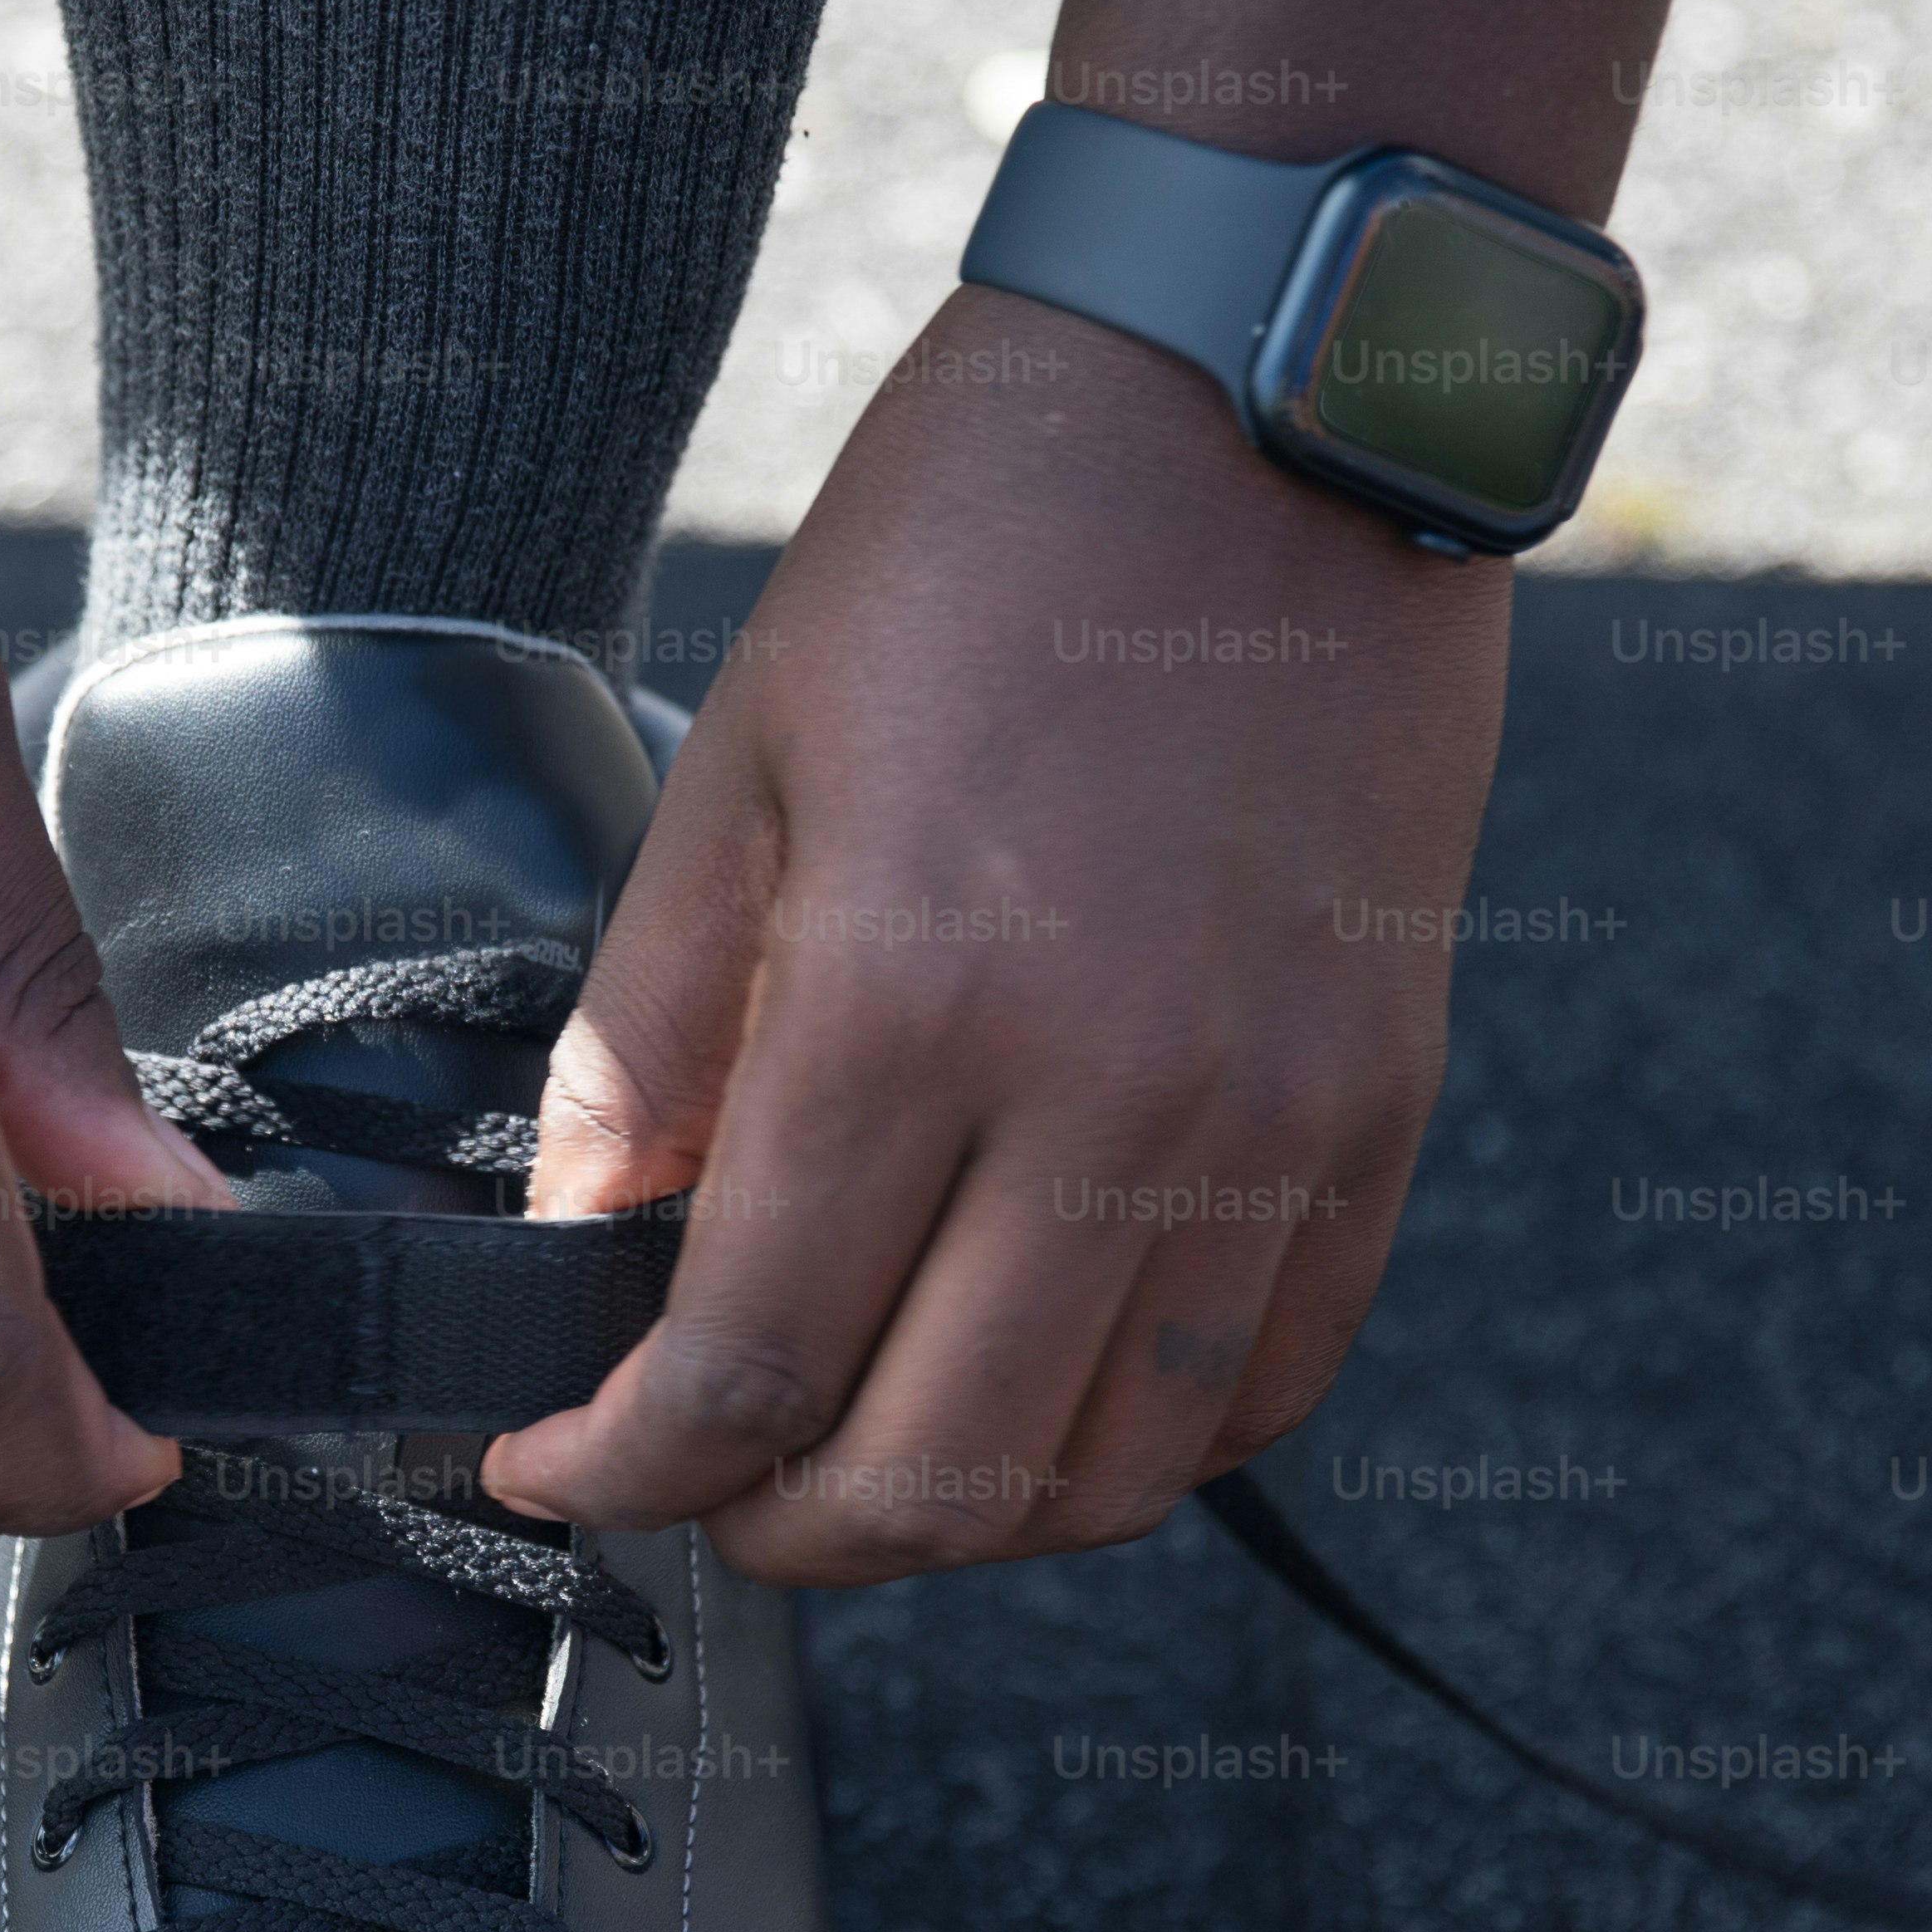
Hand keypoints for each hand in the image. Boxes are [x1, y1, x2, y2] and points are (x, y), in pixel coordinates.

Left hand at [482, 286, 1505, 1579]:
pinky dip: (1136, 1445)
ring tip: (863, 1447)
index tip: (551, 1463)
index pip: (746, 1367)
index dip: (621, 1468)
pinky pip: (1264, 1383)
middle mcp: (1115, 1100)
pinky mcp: (1380, 1106)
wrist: (1263, 403)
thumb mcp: (741, 766)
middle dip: (776, 1528)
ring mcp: (1275, 1121)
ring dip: (961, 1516)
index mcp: (916, 1003)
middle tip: (696, 1480)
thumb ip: (653, 1041)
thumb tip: (581, 1246)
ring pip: (1109, 1477)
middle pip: (932, 1475)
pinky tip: (1039, 1380)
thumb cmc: (972, 553)